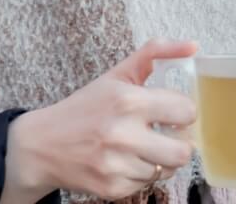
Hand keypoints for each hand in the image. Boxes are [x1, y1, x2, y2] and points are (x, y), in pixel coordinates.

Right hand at [0, 39, 197, 203]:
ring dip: (160, 160)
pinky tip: (126, 161)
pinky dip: (141, 174)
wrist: (42, 145)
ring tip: (142, 147)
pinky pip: (147, 184)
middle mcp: (123, 134)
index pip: (186, 112)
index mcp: (128, 101)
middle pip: (183, 151)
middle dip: (178, 142)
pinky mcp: (112, 188)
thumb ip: (155, 54)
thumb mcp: (117, 74)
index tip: (172, 112)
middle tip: (166, 134)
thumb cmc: (84, 107)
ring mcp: (117, 165)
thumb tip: (192, 46)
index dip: (183, 111)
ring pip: (167, 170)